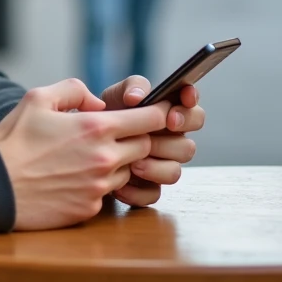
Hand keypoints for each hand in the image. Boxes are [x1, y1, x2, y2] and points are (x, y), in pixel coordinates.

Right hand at [0, 79, 168, 229]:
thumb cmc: (14, 140)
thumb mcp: (38, 98)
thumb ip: (74, 90)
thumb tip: (98, 103)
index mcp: (95, 128)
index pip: (150, 119)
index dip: (156, 114)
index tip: (153, 112)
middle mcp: (104, 159)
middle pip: (145, 147)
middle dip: (136, 138)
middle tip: (115, 134)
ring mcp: (98, 187)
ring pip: (128, 172)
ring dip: (117, 163)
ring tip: (87, 157)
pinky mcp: (89, 209)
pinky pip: (107, 194)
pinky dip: (97, 185)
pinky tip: (73, 178)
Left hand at [95, 77, 204, 207]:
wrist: (86, 140)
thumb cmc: (108, 112)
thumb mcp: (118, 93)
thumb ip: (132, 87)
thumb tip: (137, 98)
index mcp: (171, 116)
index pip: (194, 113)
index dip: (189, 113)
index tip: (172, 114)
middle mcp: (172, 142)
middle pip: (188, 148)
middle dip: (168, 143)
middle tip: (149, 138)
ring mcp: (161, 165)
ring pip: (174, 172)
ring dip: (155, 167)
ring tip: (133, 163)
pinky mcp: (148, 187)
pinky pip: (153, 194)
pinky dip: (137, 191)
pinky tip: (120, 184)